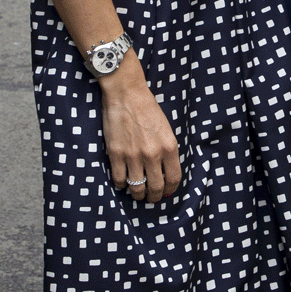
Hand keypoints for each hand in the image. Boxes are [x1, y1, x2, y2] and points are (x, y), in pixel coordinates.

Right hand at [99, 55, 180, 201]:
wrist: (126, 94)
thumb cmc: (147, 109)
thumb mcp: (166, 129)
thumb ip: (167, 151)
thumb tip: (165, 172)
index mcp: (169, 147)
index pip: (174, 179)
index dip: (171, 190)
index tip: (167, 192)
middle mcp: (153, 154)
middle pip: (156, 187)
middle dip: (154, 196)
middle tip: (152, 197)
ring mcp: (133, 156)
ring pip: (137, 187)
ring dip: (138, 194)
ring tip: (137, 193)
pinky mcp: (116, 154)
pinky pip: (119, 179)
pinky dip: (121, 184)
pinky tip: (123, 181)